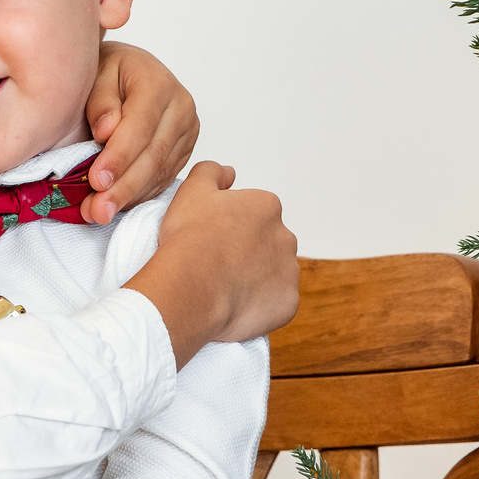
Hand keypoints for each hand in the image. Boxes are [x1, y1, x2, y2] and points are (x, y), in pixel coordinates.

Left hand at [83, 43, 199, 224]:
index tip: (97, 180)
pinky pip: (163, 178)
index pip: (140, 127)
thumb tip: (106, 131)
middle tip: (98, 210)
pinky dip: (138, 195)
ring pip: (159, 172)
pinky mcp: (184, 151)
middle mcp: (181, 108)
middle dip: (123, 187)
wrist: (126, 71)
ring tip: (98, 214)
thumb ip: (100, 100)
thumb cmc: (107, 70)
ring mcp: (186, 132)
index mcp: (159, 83)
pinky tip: (116, 206)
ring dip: (129, 197)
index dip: (119, 157)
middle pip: (153, 155)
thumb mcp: (96, 72)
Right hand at [125, 162, 297, 365]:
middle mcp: (285, 236)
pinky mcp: (287, 303)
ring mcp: (289, 272)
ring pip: (275, 274)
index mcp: (266, 207)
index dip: (232, 225)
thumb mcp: (192, 190)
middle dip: (250, 252)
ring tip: (226, 287)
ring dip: (257, 279)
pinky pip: (277, 304)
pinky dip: (261, 306)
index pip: (255, 213)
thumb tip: (229, 173)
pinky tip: (237, 306)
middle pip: (269, 243)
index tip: (213, 237)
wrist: (190, 287)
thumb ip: (212, 172)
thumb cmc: (189, 240)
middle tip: (219, 264)